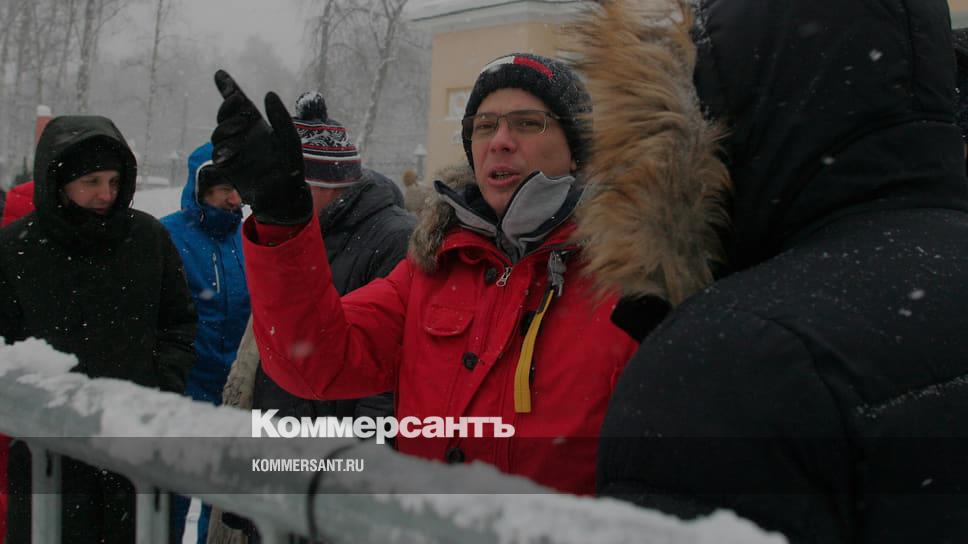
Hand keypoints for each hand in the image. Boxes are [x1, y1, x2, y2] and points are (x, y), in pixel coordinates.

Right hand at [210, 70, 311, 224]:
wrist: (284, 197)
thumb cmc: (291, 167)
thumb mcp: (290, 140)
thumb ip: (281, 118)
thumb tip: (268, 93)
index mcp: (257, 125)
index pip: (240, 103)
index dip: (228, 88)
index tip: (220, 73)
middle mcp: (243, 135)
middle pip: (225, 115)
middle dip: (227, 109)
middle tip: (239, 108)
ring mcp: (234, 151)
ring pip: (218, 135)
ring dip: (225, 131)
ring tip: (240, 135)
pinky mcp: (228, 168)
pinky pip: (217, 156)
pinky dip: (223, 152)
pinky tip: (232, 154)